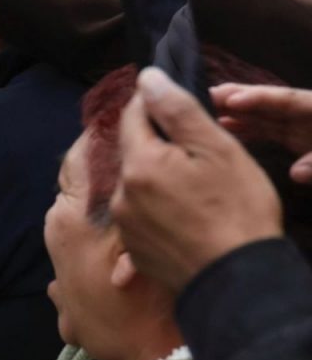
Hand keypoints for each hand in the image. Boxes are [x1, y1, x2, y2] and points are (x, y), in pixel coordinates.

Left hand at [115, 67, 281, 291]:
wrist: (239, 281)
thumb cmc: (236, 211)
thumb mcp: (216, 150)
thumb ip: (177, 110)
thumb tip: (147, 78)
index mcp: (139, 164)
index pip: (132, 116)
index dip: (152, 104)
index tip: (173, 105)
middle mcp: (120, 193)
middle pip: (132, 151)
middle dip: (157, 144)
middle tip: (194, 153)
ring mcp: (125, 224)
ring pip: (135, 183)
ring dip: (155, 177)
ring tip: (194, 189)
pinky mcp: (133, 248)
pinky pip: (139, 214)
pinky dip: (156, 207)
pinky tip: (185, 214)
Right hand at [211, 83, 311, 183]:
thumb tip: (295, 173)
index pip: (286, 99)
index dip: (258, 98)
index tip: (232, 101)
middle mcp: (304, 113)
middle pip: (267, 102)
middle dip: (238, 97)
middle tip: (207, 95)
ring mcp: (300, 125)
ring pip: (262, 115)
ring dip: (235, 111)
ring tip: (208, 109)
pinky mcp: (296, 137)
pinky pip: (266, 129)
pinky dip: (245, 127)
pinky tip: (224, 125)